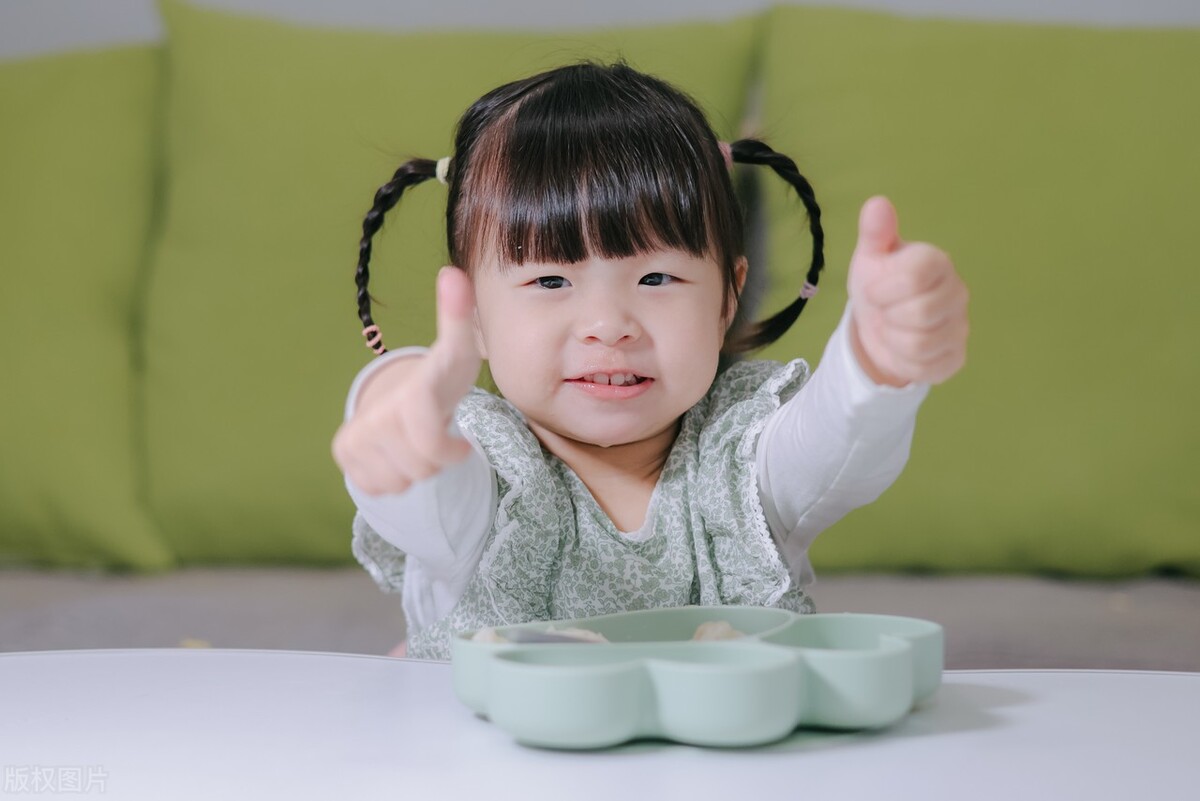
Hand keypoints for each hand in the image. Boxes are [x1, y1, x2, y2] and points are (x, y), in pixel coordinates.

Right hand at [331, 266, 481, 494]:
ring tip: (419, 440)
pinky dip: (396, 478)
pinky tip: (400, 452)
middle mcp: (376, 414)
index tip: (463, 445)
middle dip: (437, 459)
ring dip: (418, 470)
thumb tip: (452, 272)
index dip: (448, 449)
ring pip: (402, 482)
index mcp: (410, 393)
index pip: (427, 437)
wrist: (401, 392)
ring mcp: (355, 435)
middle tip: (439, 435)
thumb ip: (458, 317)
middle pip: (421, 467)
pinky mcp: (344, 454)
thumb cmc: (441, 378)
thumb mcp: (457, 354)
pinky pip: (380, 488)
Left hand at [847, 196, 968, 386]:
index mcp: (937, 262)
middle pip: (921, 312)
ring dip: (892, 339)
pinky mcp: (955, 358)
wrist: (878, 323)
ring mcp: (959, 327)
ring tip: (891, 327)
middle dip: (889, 315)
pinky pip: (926, 368)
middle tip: (883, 311)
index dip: (886, 287)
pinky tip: (900, 348)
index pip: (918, 273)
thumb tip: (878, 203)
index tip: (873, 290)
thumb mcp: (871, 257)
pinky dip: (903, 362)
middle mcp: (957, 292)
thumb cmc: (878, 283)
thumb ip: (875, 233)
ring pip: (921, 343)